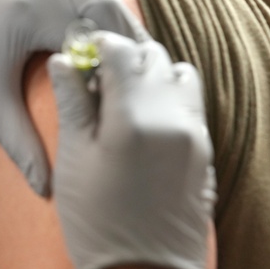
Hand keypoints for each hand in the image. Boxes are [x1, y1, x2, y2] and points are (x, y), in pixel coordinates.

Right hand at [48, 32, 214, 268]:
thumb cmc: (97, 222)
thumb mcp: (73, 159)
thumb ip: (72, 102)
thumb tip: (63, 61)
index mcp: (134, 117)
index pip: (123, 50)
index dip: (100, 45)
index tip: (83, 56)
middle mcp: (173, 118)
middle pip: (156, 57)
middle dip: (127, 59)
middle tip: (100, 80)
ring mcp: (196, 137)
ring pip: (181, 77)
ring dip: (154, 77)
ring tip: (125, 102)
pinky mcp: (206, 155)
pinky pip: (192, 107)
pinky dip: (170, 101)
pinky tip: (144, 127)